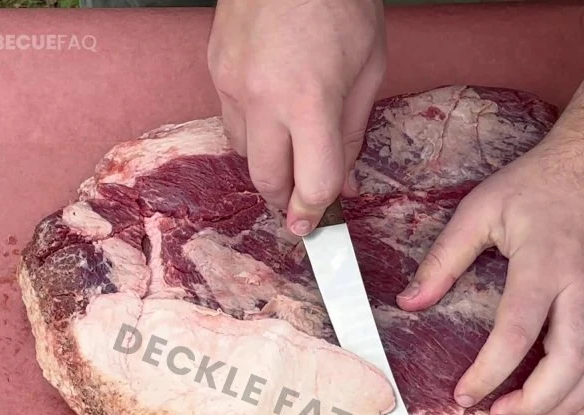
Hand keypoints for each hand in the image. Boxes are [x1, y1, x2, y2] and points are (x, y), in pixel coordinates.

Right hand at [207, 0, 385, 235]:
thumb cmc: (341, 1)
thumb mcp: (368, 68)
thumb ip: (353, 131)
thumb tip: (347, 179)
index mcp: (309, 101)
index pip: (312, 182)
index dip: (318, 210)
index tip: (320, 222)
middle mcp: (262, 99)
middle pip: (267, 179)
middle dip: (287, 201)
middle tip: (303, 207)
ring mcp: (230, 82)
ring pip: (240, 152)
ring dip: (266, 164)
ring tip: (290, 156)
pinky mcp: (214, 68)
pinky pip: (229, 119)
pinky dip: (250, 130)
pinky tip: (271, 117)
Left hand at [396, 134, 583, 414]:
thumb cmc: (538, 183)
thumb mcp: (480, 209)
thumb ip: (443, 259)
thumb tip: (409, 303)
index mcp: (543, 263)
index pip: (516, 333)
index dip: (488, 373)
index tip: (465, 396)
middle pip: (572, 361)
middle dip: (537, 402)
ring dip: (572, 403)